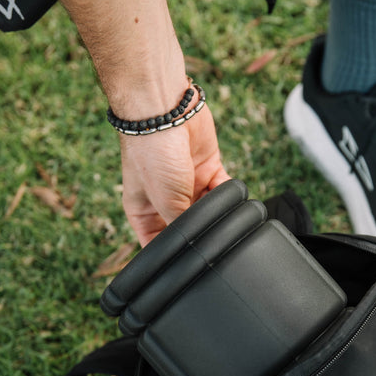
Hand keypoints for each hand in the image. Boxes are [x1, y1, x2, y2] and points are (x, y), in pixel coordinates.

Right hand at [119, 99, 229, 244]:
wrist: (166, 110)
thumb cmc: (152, 152)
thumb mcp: (165, 200)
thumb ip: (181, 226)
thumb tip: (196, 247)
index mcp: (144, 211)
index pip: (157, 243)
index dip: (170, 256)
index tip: (186, 265)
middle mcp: (165, 200)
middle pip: (188, 228)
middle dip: (200, 232)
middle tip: (210, 236)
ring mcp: (188, 184)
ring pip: (209, 210)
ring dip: (216, 212)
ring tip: (220, 213)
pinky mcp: (209, 168)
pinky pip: (224, 189)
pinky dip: (230, 194)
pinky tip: (232, 197)